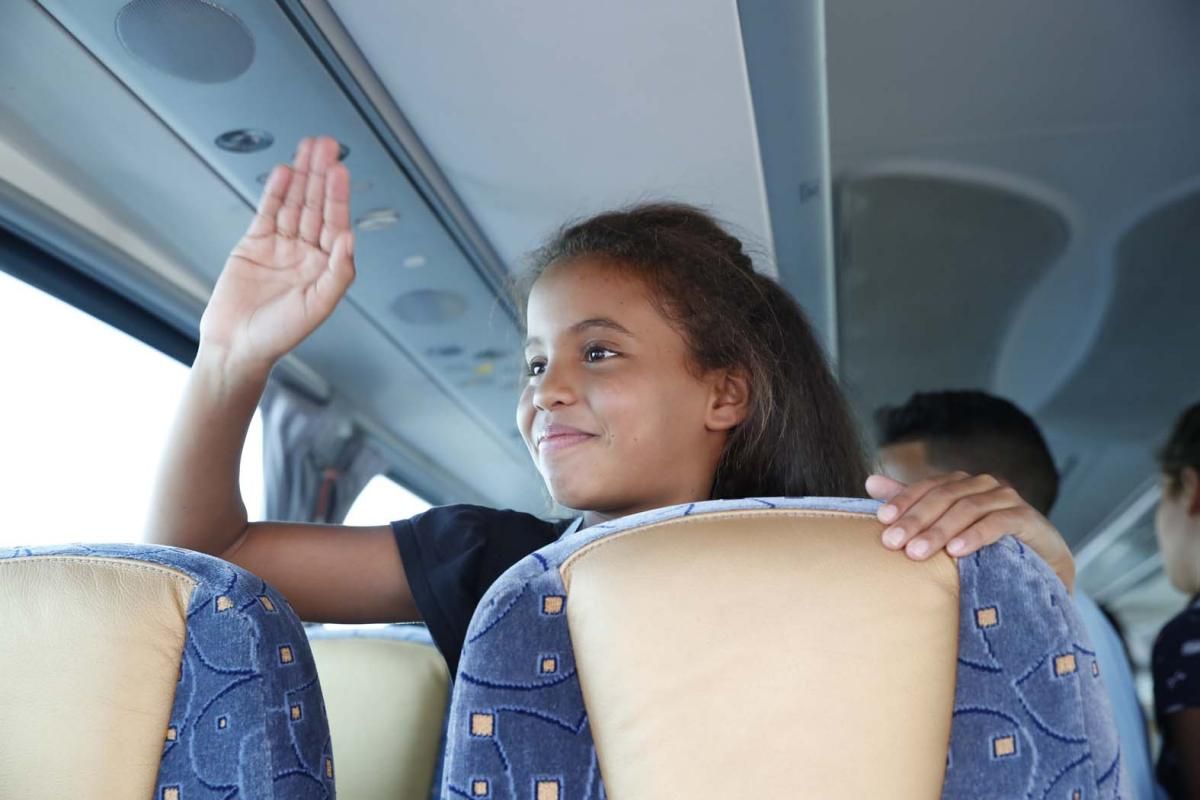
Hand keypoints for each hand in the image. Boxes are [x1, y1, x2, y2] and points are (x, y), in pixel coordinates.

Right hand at [199, 136, 355, 372]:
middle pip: (316, 205)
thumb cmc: (280, 335)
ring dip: (302, 176)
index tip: (340, 170)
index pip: (335, 223)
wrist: (237, 345)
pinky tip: (285, 171)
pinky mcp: (254, 244)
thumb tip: (350, 238)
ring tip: (309, 147)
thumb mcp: (318, 306)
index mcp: (326, 267)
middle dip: (321, 175)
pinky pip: (268, 211)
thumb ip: (339, 273)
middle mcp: (307, 253)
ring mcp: (281, 246)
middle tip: (327, 145)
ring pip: (294, 203)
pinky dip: (276, 191)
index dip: (338, 196)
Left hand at [865, 472, 1075, 591]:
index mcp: (961, 484)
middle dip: (915, 519)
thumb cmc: (986, 545)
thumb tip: (869, 481)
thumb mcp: (947, 526)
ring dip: (939, 531)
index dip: (903, 501)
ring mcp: (1007, 500)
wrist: (1041, 566)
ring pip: (967, 509)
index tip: (881, 521)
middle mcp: (983, 486)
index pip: (927, 487)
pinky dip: (975, 536)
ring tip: (917, 552)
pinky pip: (998, 523)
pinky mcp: (1028, 519)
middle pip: (943, 497)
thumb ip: (913, 503)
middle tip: (893, 542)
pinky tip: (956, 552)